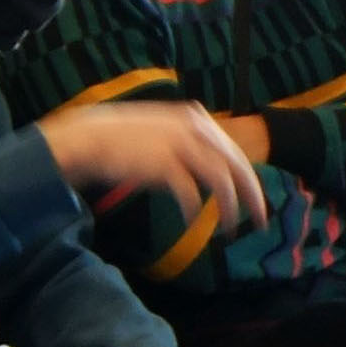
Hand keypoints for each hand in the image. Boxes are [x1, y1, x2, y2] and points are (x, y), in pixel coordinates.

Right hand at [36, 101, 268, 235]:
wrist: (86, 137)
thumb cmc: (119, 137)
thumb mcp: (161, 129)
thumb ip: (187, 141)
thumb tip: (211, 164)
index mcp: (194, 117)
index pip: (234, 151)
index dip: (248, 178)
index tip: (253, 200)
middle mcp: (193, 127)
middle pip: (236, 165)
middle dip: (252, 195)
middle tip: (260, 221)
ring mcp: (179, 145)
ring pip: (221, 181)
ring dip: (229, 208)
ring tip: (231, 229)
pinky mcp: (163, 165)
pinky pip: (191, 193)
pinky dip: (193, 209)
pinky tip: (190, 221)